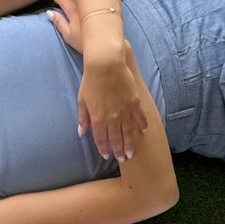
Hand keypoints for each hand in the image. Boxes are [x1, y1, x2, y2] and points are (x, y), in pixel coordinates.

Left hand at [48, 0, 147, 161]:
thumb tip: (82, 131)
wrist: (106, 64)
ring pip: (130, 133)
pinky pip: (140, 118)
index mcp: (98, 119)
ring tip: (132, 153)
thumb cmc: (91, 80)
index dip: (104, 149)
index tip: (107, 155)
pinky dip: (142, 126)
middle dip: (119, 151)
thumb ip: (83, 117)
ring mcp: (126, 111)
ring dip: (131, 144)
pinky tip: (143, 132)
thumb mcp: (82, 100)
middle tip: (122, 159)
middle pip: (117, 140)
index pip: (101, 140)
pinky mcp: (135, 102)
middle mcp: (113, 119)